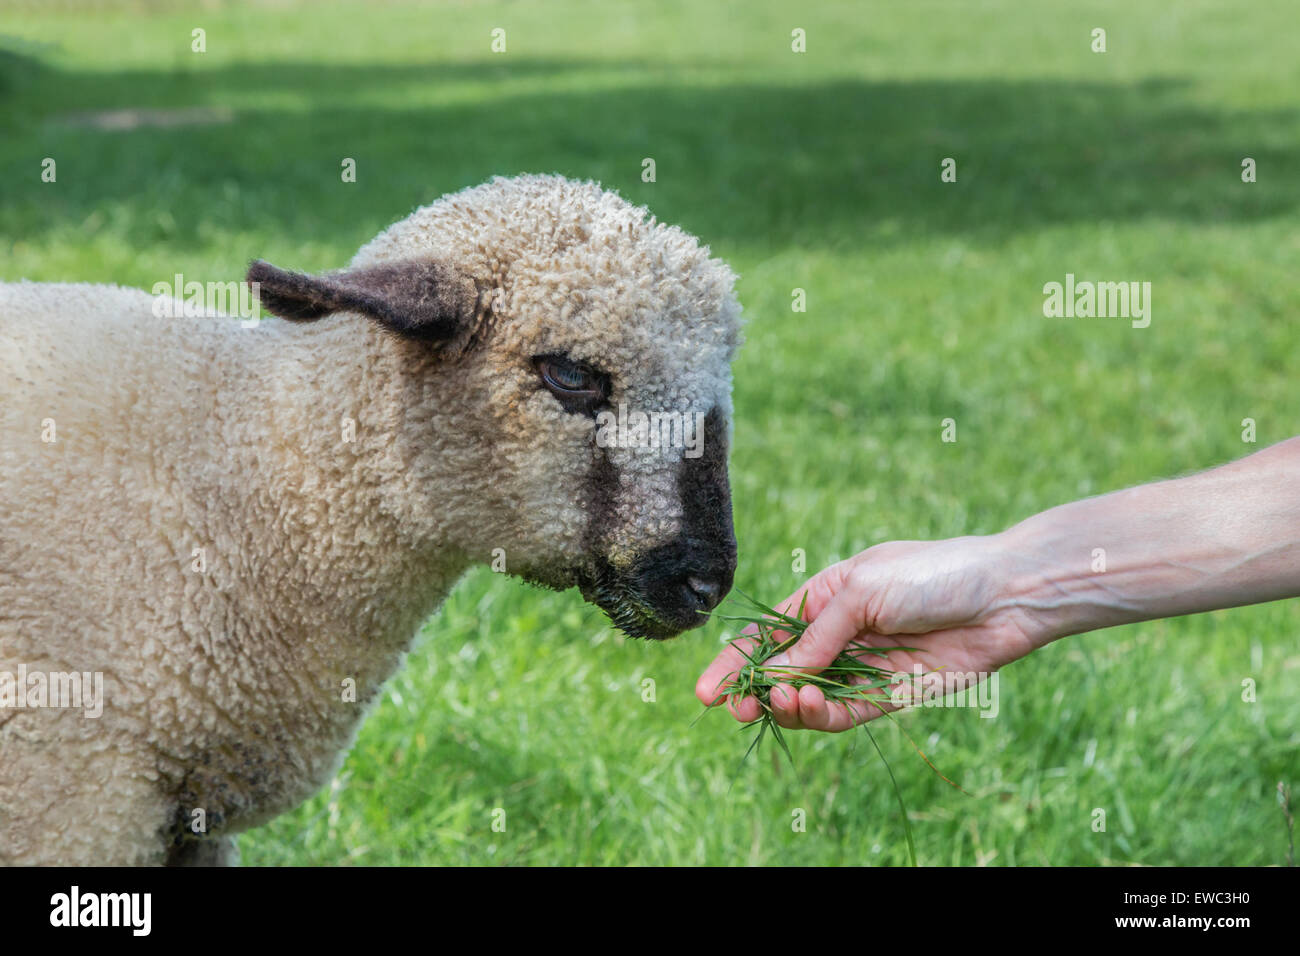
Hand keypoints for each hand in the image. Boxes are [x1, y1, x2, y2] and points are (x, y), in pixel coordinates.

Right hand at [695, 535, 1045, 731]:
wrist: (1001, 596)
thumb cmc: (930, 575)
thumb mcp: (862, 592)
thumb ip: (818, 637)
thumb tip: (778, 676)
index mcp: (825, 598)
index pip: (768, 635)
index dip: (735, 663)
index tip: (707, 692)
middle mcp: (839, 635)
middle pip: (783, 672)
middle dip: (756, 692)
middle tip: (740, 709)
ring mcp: (863, 666)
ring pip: (811, 697)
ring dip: (791, 704)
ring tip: (788, 700)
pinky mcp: (890, 695)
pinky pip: (846, 714)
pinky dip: (824, 716)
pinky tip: (812, 706)